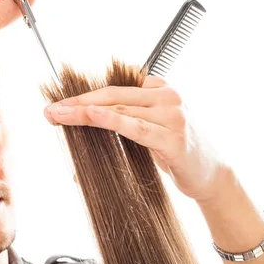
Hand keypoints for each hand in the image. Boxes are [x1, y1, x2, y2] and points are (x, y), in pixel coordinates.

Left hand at [43, 75, 230, 203]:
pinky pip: (135, 127)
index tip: (59, 105)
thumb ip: (130, 114)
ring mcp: (173, 115)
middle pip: (113, 95)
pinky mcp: (174, 138)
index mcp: (161, 88)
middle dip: (77, 102)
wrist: (212, 176)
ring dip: (84, 112)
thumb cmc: (177, 151)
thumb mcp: (154, 126)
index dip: (84, 95)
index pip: (114, 88)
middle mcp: (168, 96)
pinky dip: (110, 119)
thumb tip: (89, 113)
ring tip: (59, 115)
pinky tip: (91, 115)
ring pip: (120, 108)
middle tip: (51, 110)